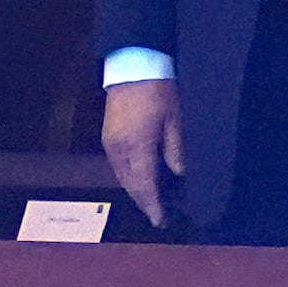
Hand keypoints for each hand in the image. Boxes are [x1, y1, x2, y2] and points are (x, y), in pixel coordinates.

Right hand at [102, 78, 185, 227]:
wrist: (132, 65)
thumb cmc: (159, 91)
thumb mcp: (175, 120)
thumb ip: (176, 150)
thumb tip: (179, 175)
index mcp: (138, 148)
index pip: (145, 186)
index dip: (153, 206)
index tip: (161, 221)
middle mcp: (119, 150)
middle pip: (131, 186)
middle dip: (144, 202)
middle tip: (160, 215)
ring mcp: (110, 144)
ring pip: (122, 177)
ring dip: (136, 191)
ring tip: (152, 200)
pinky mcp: (108, 137)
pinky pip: (118, 166)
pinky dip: (129, 177)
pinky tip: (141, 178)